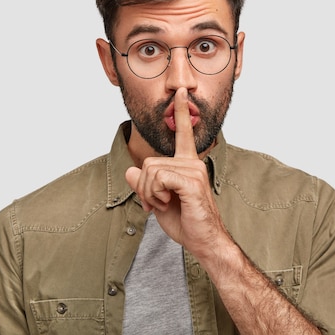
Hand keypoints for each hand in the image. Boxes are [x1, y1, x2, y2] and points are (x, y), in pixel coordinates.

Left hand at [125, 87, 226, 255]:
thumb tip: (130, 170)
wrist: (204, 241)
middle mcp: (193, 163)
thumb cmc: (186, 222)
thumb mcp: (157, 201)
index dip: (181, 112)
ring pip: (151, 171)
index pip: (183, 134)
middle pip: (148, 162)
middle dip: (145, 187)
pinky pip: (158, 178)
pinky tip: (168, 203)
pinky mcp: (191, 182)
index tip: (181, 92)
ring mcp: (194, 171)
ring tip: (165, 204)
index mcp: (187, 164)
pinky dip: (155, 194)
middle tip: (157, 203)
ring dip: (149, 193)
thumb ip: (144, 184)